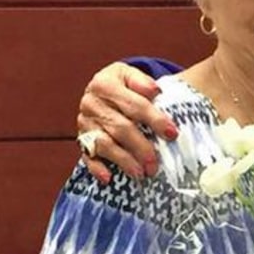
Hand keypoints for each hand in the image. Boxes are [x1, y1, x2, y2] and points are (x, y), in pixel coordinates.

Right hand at [76, 62, 176, 182]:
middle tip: (155, 163)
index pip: (134, 105)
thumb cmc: (124, 86)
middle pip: (120, 128)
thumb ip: (143, 82)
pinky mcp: (81, 140)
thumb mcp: (132, 76)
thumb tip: (154, 91)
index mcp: (105, 84)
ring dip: (123, 161)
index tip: (172, 134)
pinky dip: (97, 168)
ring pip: (104, 144)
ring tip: (140, 173)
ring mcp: (85, 123)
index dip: (155, 120)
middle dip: (141, 147)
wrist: (103, 91)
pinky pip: (87, 156)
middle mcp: (91, 103)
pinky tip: (109, 178)